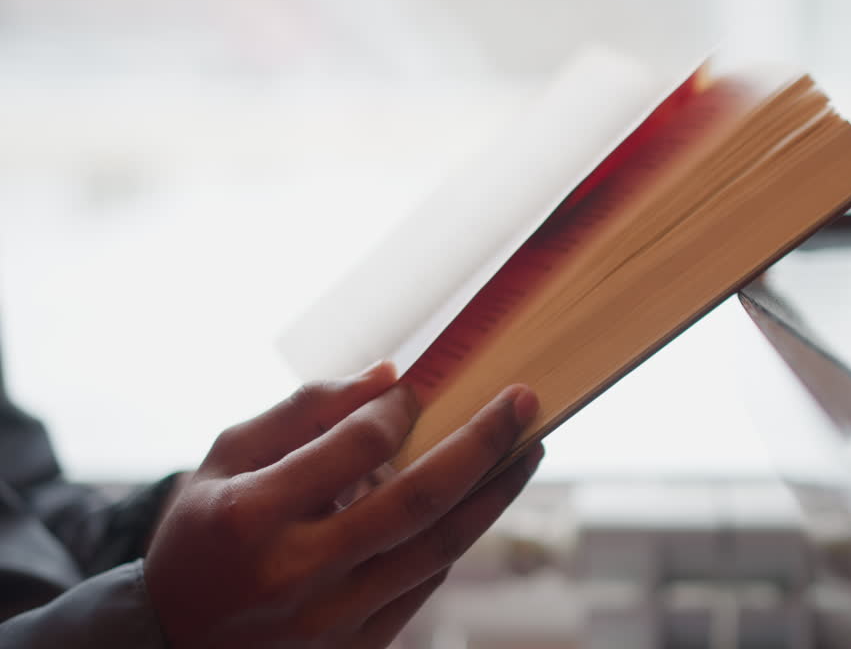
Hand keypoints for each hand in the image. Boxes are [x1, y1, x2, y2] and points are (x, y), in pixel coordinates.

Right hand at [144, 363, 542, 647]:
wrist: (173, 641)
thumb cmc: (205, 532)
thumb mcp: (227, 458)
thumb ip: (304, 410)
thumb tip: (389, 376)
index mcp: (254, 515)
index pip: (357, 446)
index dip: (400, 408)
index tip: (422, 386)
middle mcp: (297, 573)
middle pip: (420, 501)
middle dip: (483, 443)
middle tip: (524, 400)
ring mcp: (332, 619)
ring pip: (440, 548)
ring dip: (496, 494)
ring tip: (530, 449)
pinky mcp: (357, 647)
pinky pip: (427, 583)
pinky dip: (459, 536)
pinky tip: (482, 499)